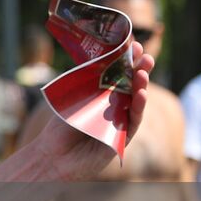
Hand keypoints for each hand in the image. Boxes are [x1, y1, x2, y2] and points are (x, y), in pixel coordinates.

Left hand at [34, 42, 151, 181]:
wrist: (55, 155)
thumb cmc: (62, 126)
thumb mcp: (75, 97)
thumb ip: (88, 80)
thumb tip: (97, 56)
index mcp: (104, 94)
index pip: (119, 73)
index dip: (127, 60)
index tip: (134, 45)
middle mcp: (116, 106)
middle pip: (131, 85)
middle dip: (140, 69)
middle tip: (146, 56)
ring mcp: (121, 121)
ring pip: (136, 101)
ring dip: (141, 86)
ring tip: (142, 73)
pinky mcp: (123, 137)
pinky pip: (134, 120)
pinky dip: (139, 107)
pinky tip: (141, 94)